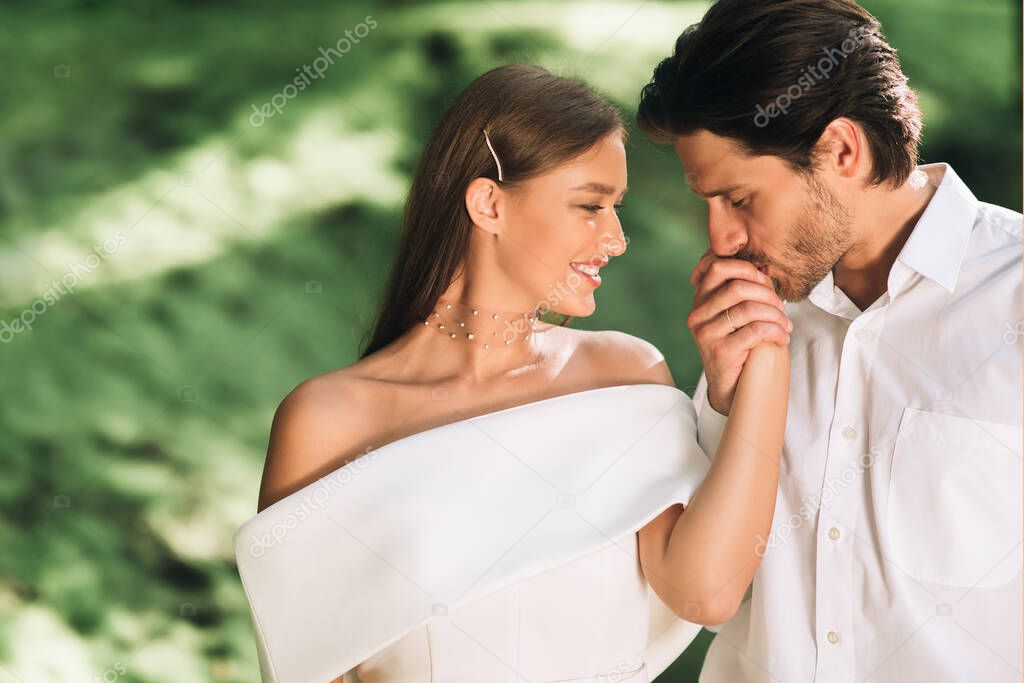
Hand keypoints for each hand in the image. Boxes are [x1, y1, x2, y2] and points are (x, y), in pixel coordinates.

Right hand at [687, 249, 791, 414]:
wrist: (731, 388)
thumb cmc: (738, 347)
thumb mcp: (735, 316)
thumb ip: (744, 291)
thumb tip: (765, 268)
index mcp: (700, 301)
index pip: (717, 267)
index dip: (746, 268)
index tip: (764, 280)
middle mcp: (698, 315)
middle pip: (737, 287)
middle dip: (768, 294)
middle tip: (781, 308)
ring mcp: (707, 333)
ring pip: (748, 308)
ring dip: (776, 315)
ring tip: (785, 325)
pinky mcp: (721, 351)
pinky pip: (756, 330)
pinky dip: (776, 331)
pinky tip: (783, 337)